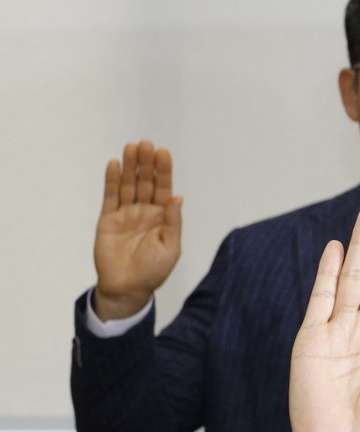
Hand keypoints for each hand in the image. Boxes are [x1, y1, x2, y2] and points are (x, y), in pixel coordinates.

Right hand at [92, 141, 182, 319]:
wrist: (128, 288)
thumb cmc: (154, 271)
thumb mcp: (170, 247)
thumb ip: (173, 222)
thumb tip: (179, 197)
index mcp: (162, 217)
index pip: (164, 188)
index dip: (164, 171)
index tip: (163, 152)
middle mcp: (144, 211)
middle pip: (145, 182)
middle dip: (146, 163)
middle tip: (146, 143)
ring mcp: (126, 214)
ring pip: (127, 185)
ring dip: (129, 166)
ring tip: (131, 147)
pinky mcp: (107, 219)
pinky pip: (110, 196)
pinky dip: (111, 180)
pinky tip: (113, 164)